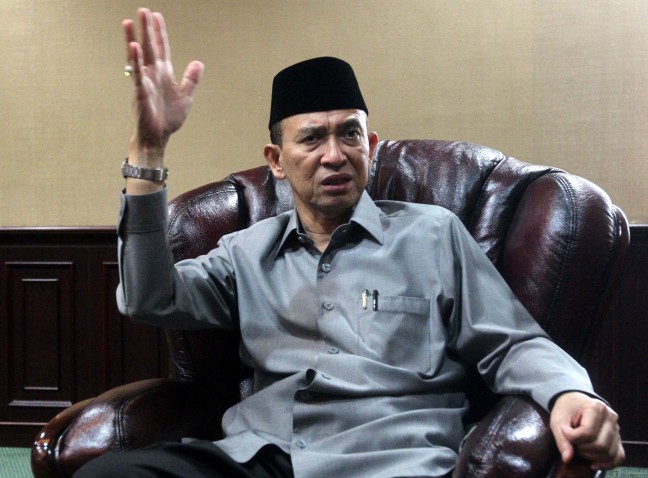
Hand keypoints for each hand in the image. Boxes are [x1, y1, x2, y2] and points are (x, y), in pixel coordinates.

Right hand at [122, 8, 203, 161]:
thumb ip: (191, 79)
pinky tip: (133, 47)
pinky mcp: (140, 93)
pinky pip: (137, 74)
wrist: (158, 137)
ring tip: (130, 21)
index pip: (161, 49)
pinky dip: (135, 61)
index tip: (157, 15)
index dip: (160, 33)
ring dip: (135, 39)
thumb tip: (198, 62)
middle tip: (143, 9)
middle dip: (146, 29)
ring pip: (139, 57)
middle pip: (149, 47)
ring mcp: (145, 82)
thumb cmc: (168, 119)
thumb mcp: (186, 97)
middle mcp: (153, 75)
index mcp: (164, 74)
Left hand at [550, 391, 624, 469]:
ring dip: (591, 456)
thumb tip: (567, 459)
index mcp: (597, 407)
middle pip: (600, 445)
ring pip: (609, 453)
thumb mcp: (558, 420)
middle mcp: (611, 417)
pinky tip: (594, 464)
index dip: (572, 437)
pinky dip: (607, 463)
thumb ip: (562, 439)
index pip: (587, 433)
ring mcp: (617, 429)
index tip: (563, 430)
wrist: (575, 402)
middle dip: (582, 449)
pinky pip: (619, 457)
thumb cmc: (566, 410)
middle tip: (572, 441)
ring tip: (580, 446)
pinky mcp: (618, 439)